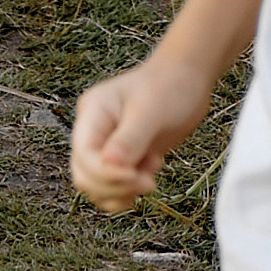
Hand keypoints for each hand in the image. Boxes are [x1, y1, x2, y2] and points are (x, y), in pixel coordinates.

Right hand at [70, 55, 211, 214]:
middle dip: (115, 186)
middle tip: (148, 181)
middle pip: (85, 176)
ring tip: (152, 170)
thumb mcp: (151, 109)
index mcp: (93, 113)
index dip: (105, 174)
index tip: (136, 177)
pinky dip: (130, 191)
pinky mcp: (122, 160)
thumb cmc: (169, 85)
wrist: (186, 80)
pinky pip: (114, 188)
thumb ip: (131, 138)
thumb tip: (111, 164)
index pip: (84, 155)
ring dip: (124, 191)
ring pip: (98, 187)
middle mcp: (93, 133)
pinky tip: (151, 172)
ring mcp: (106, 148)